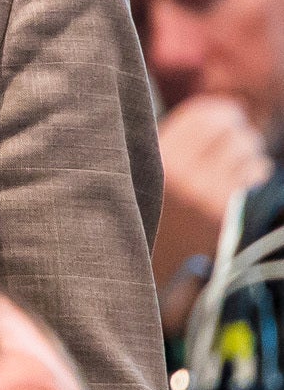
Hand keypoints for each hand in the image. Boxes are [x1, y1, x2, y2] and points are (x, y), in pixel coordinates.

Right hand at [153, 94, 271, 329]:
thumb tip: (207, 115)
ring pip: (249, 149)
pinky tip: (240, 182)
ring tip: (233, 164)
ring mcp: (209, 194)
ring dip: (246, 152)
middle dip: (235, 131)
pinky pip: (257, 173)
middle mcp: (183, 174)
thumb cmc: (132, 221)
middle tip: (230, 140)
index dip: (217, 112)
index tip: (219, 117)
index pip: (203, 114)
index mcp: (153, 160)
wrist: (136, 277)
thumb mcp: (133, 177)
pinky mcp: (229, 214)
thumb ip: (162, 145)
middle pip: (231, 128)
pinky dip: (255, 172)